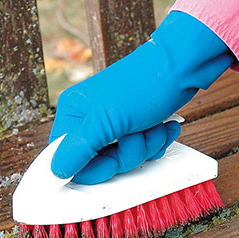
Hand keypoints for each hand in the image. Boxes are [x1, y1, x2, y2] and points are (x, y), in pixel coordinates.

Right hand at [49, 11, 233, 183]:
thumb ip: (78, 148)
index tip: (111, 163)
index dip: (91, 168)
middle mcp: (91, 119)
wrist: (183, 66)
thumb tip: (55, 171)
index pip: (67, 159)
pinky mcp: (136, 127)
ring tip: (151, 126)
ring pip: (125, 160)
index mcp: (73, 114)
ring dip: (145, 147)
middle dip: (126, 154)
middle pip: (100, 163)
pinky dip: (156, 143)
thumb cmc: (143, 83)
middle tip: (135, 135)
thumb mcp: (105, 120)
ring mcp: (115, 124)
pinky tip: (161, 127)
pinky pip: (143, 152)